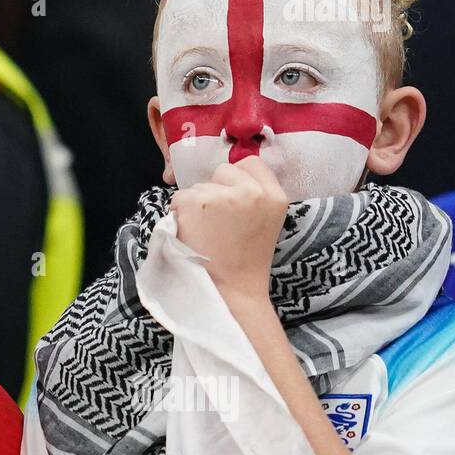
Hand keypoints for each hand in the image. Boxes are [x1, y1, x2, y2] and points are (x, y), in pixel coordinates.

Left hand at [169, 157, 287, 302]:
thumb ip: (254, 196)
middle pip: (223, 171)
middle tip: (218, 223)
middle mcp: (252, 191)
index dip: (236, 178)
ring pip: (199, 186)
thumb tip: (227, 175)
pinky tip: (192, 234)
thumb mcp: (264, 222)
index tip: (231, 197)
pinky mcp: (195, 202)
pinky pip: (179, 198)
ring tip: (206, 233)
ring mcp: (223, 196)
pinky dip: (179, 213)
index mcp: (275, 196)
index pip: (251, 163)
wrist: (229, 292)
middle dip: (215, 190)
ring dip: (196, 204)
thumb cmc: (244, 261)